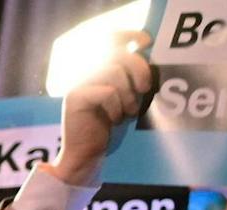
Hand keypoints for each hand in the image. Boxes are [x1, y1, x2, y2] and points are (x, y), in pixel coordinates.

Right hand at [51, 30, 152, 187]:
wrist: (86, 156)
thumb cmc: (109, 129)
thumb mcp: (126, 99)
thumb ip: (132, 81)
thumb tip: (152, 65)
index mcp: (98, 70)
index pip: (111, 41)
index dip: (129, 36)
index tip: (146, 42)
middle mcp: (86, 73)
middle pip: (118, 55)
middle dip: (138, 68)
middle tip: (145, 89)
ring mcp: (79, 84)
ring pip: (113, 72)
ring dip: (127, 93)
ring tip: (128, 111)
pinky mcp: (74, 98)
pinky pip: (105, 92)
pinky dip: (116, 106)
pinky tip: (115, 119)